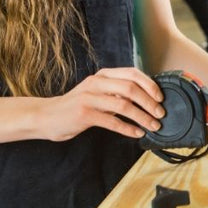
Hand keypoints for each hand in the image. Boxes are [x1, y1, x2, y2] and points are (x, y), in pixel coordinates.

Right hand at [42, 67, 165, 141]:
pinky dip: (127, 128)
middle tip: (160, 114)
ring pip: (123, 105)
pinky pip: (112, 121)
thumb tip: (143, 97)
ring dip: (142, 117)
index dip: (149, 84)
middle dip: (149, 102)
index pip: (132, 73)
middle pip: (131, 88)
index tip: (161, 97)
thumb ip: (116, 92)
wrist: (46, 116)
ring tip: (153, 126)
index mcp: (102, 75)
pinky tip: (137, 133)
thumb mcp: (97, 92)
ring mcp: (89, 97)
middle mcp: (97, 82)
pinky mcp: (84, 114)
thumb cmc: (76, 105)